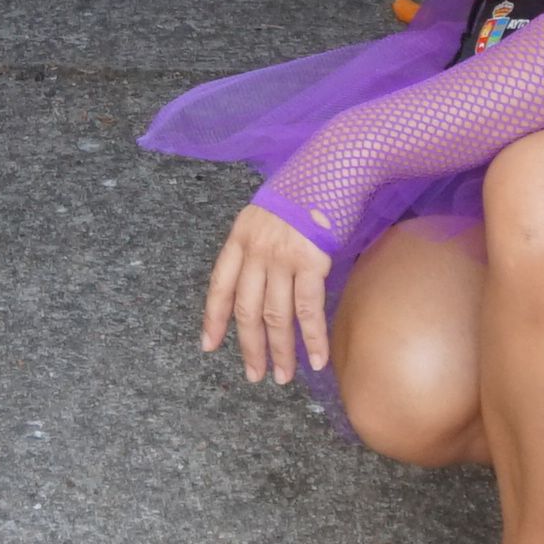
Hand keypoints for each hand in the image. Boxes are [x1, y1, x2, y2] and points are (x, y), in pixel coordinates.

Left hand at [199, 203, 340, 382]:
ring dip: (280, 352)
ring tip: (283, 376)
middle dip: (250, 347)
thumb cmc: (305, 189)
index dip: (213, 320)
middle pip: (246, 310)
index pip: (219, 286)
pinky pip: (308, 310)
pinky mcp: (312, 262)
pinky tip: (317, 360)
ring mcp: (282, 257)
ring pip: (276, 316)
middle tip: (255, 375)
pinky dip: (313, 338)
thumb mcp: (267, 214)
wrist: (334, 166)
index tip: (209, 346)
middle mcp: (255, 250)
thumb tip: (262, 283)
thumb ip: (258, 247)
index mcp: (240, 238)